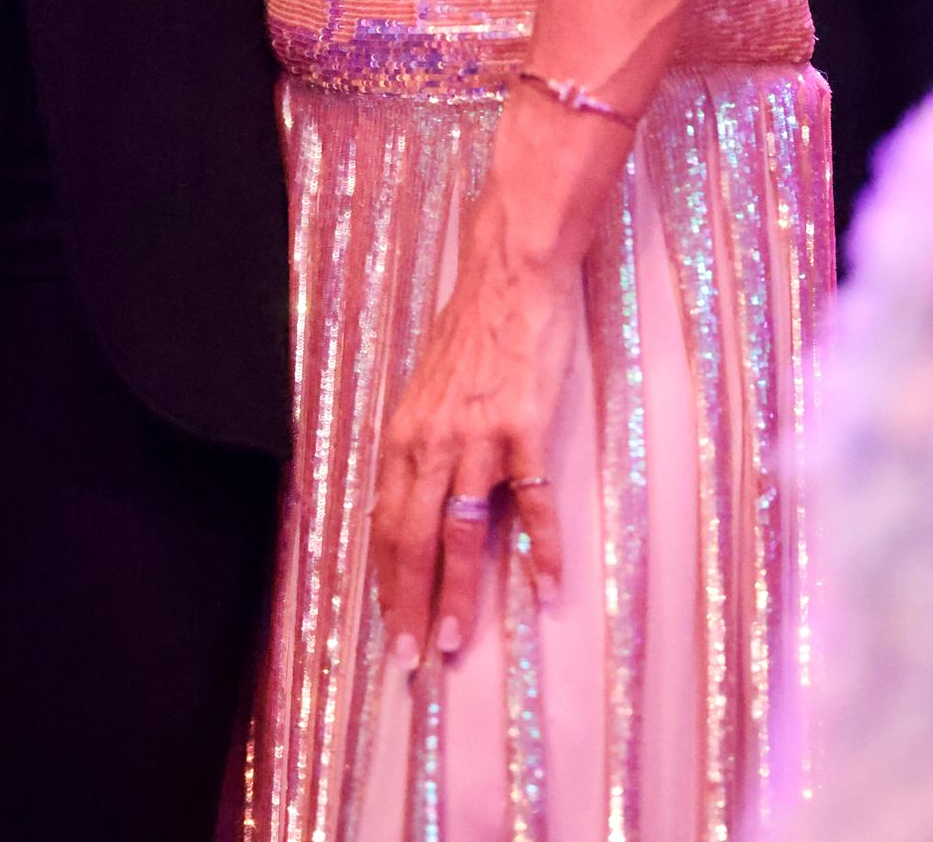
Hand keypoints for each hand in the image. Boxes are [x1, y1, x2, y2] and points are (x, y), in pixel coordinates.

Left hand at [371, 185, 576, 666]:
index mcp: (405, 434)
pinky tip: (547, 586)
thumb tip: (417, 505)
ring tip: (454, 641)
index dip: (385, 579)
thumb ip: (423, 448)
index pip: (386, 523)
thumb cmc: (473, 333)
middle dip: (408, 603)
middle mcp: (432, 440)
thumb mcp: (430, 393)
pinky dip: (540, 548)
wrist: (511, 274)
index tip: (387, 627)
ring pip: (461, 531)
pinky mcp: (526, 428)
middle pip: (412, 538)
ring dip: (458, 592)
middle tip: (411, 659)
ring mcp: (479, 437)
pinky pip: (532, 502)